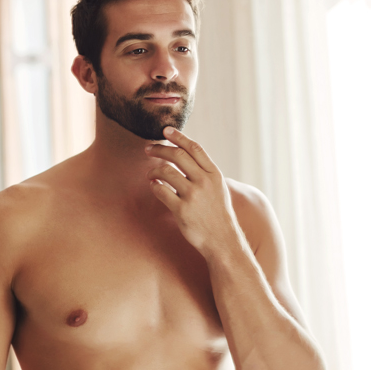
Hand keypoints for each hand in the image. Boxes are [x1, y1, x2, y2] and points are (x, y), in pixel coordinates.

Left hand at [145, 127, 241, 255]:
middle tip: (149, 149)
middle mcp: (204, 181)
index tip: (165, 130)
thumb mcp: (218, 188)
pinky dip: (154, 185)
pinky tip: (154, 185)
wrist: (222, 239)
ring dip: (154, 169)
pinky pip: (161, 191)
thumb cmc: (217, 213)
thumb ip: (204, 172)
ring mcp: (193, 195)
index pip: (194, 149)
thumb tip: (184, 154)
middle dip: (160, 149)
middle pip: (177, 155)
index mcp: (214, 174)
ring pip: (166, 171)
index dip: (179, 137)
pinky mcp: (181, 210)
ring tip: (151, 173)